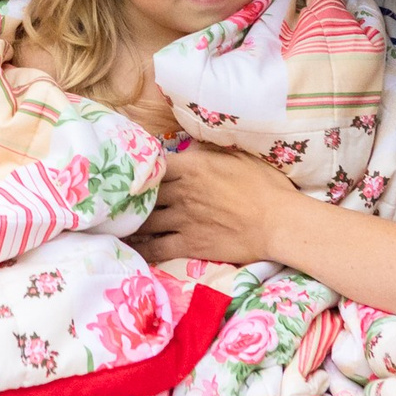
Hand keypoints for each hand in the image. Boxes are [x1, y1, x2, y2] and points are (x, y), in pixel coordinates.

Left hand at [131, 144, 298, 267]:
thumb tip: (188, 148)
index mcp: (192, 166)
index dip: (141, 167)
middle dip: (130, 195)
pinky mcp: (189, 244)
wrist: (278, 223)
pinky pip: (156, 248)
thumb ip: (207, 152)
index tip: (132, 170)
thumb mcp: (238, 156)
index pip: (153, 164)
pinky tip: (133, 247)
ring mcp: (183, 219)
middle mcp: (181, 192)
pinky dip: (142, 247)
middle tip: (117, 198)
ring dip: (130, 221)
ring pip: (144, 221)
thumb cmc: (264, 186)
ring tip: (118, 222)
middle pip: (143, 193)